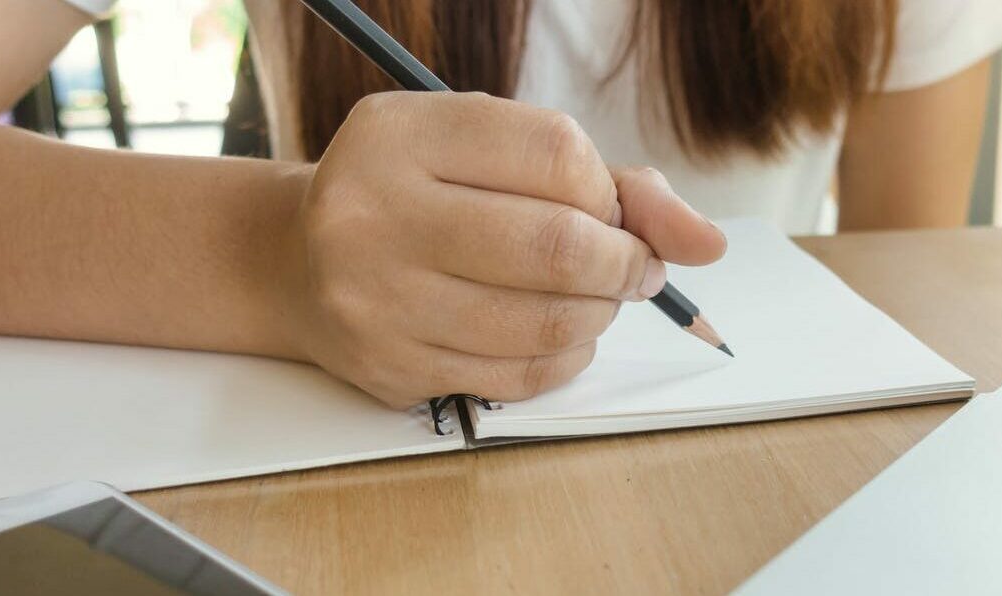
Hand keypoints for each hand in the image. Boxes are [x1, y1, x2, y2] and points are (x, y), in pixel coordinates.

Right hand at [277, 91, 726, 408]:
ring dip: (599, 313)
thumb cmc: (421, 195)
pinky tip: (555, 331)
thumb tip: (704, 242)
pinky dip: (564, 355)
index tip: (609, 209)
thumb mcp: (492, 152)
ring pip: (547, 321)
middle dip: (624, 263)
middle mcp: (374, 212)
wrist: (297, 261)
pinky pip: (519, 376)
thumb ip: (609, 182)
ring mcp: (376, 297)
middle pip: (559, 246)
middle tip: (632, 266)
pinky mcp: (390, 366)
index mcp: (403, 133)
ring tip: (593, 296)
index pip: (558, 154)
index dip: (609, 191)